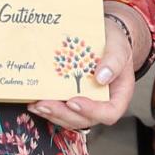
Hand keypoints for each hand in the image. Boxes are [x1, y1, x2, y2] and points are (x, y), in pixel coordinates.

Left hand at [28, 12, 137, 130]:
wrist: (107, 36)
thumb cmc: (116, 43)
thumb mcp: (119, 47)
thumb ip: (114, 61)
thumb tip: (101, 77)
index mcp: (118, 95)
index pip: (109, 112)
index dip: (91, 111)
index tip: (74, 102)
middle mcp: (102, 103)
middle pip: (86, 119)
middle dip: (63, 114)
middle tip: (46, 105)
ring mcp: (87, 102)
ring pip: (71, 118)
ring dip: (52, 114)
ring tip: (36, 105)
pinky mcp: (73, 97)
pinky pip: (62, 109)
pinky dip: (49, 107)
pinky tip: (35, 101)